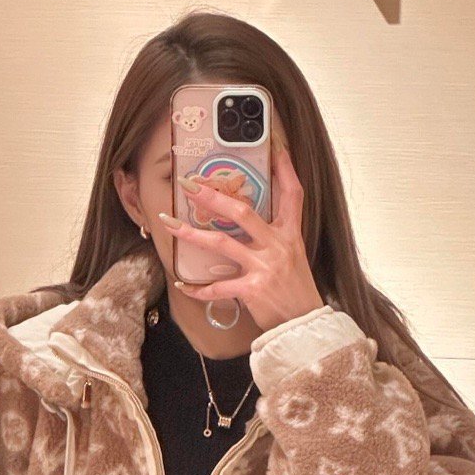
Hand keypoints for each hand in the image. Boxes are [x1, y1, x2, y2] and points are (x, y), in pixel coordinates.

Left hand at [157, 144, 325, 332]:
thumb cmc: (295, 292)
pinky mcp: (253, 290)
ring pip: (223, 243)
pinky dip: (197, 288)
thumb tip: (249, 222)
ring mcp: (264, 268)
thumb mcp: (293, 257)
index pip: (292, 195)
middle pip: (243, 212)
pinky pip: (218, 288)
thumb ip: (274, 238)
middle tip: (190, 183)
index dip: (285, 170)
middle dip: (214, 195)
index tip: (275, 148)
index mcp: (289, 235)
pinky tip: (182, 284)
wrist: (305, 326)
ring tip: (169, 223)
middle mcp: (277, 246)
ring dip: (192, 233)